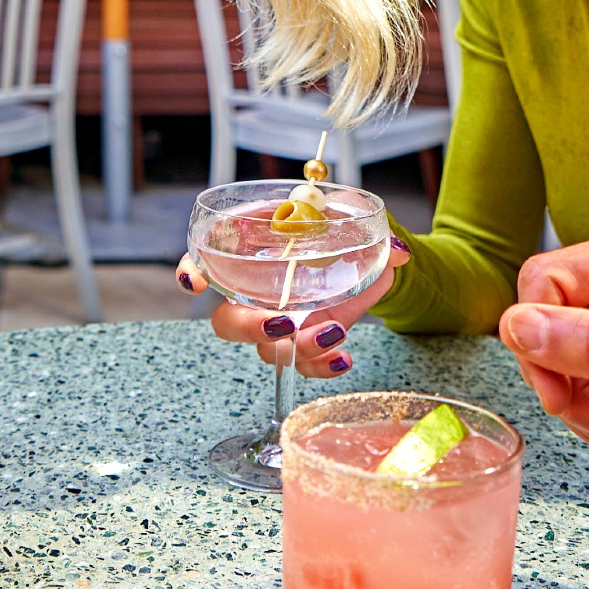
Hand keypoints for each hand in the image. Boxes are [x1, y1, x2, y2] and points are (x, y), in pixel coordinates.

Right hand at [176, 238, 410, 377]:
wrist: (370, 256)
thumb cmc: (340, 229)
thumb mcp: (354, 221)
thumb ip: (371, 232)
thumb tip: (395, 254)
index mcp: (253, 251)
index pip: (206, 261)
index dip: (193, 272)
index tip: (196, 282)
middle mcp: (257, 293)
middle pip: (228, 322)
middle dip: (250, 328)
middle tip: (284, 323)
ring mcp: (280, 323)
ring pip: (269, 351)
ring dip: (297, 348)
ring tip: (332, 334)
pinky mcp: (304, 344)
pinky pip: (302, 365)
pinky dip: (321, 367)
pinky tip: (344, 359)